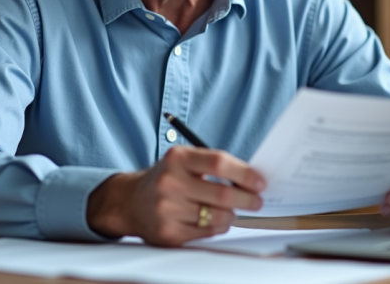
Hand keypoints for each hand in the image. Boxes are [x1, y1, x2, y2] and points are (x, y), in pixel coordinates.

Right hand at [87, 145, 265, 245]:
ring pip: (217, 217)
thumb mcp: (183, 160)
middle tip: (256, 201)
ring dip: (232, 215)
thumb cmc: (166, 178)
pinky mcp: (168, 232)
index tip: (260, 182)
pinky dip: (218, 226)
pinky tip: (216, 220)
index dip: (244, 173)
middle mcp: (170, 182)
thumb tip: (251, 179)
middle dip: (247, 199)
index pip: (219, 162)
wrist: (130, 201)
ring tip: (233, 211)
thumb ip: (213, 165)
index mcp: (177, 157)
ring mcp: (167, 209)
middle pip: (222, 194)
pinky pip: (206, 232)